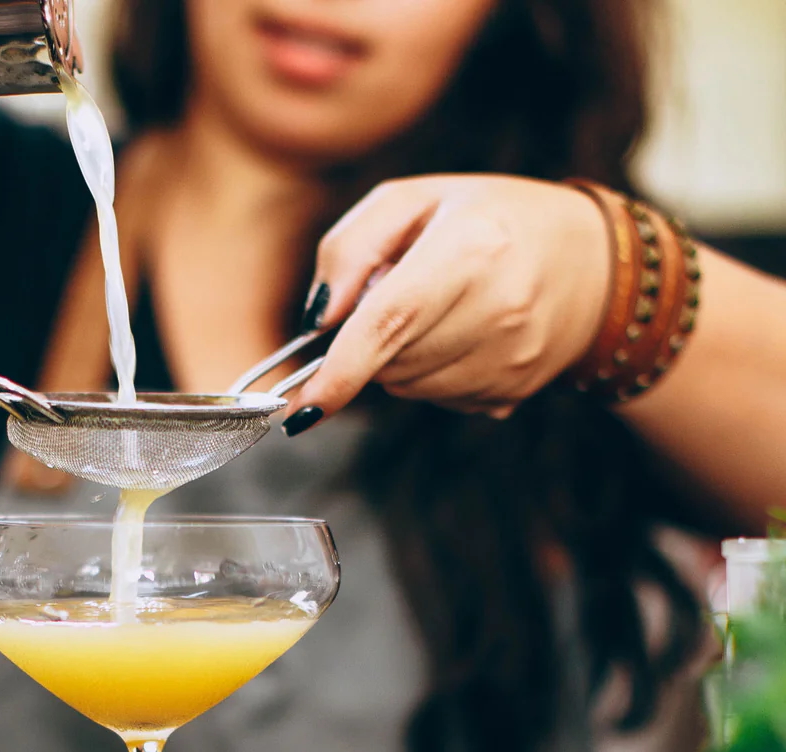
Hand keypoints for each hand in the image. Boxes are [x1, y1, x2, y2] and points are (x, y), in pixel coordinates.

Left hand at [285, 175, 610, 428]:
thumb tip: (316, 320)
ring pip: (407, 387)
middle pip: (388, 360)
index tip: (302, 406)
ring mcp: (510, 357)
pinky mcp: (512, 390)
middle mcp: (499, 308)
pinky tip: (462, 336)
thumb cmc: (492, 220)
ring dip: (399, 358)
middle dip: (370, 341)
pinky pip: (436, 399)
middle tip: (402, 296)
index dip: (339, 370)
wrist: (594, 263)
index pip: (389, 322)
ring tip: (440, 311)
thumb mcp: (417, 200)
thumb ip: (350, 248)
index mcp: (472, 247)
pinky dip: (430, 374)